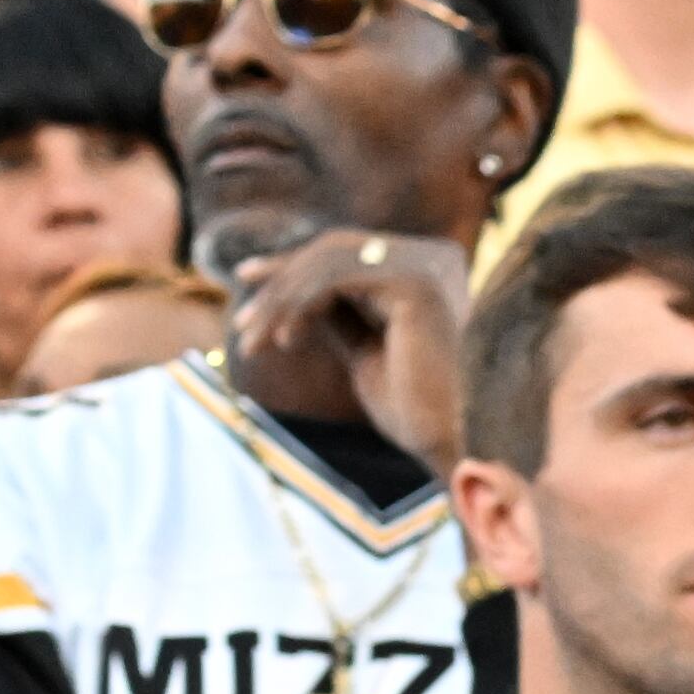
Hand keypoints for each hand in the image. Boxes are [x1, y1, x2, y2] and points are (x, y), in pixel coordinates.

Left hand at [225, 229, 475, 470]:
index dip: (292, 265)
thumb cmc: (414, 409)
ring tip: (255, 340)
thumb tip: (290, 283)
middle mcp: (434, 256)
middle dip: (279, 280)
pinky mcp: (412, 285)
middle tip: (242, 321)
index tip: (248, 280)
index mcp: (430, 267)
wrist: (451, 444)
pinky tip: (286, 341)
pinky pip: (334, 281)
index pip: (348, 250)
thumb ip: (339, 311)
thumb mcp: (365, 347)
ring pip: (327, 262)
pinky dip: (300, 306)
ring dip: (281, 301)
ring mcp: (426, 267)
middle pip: (333, 249)